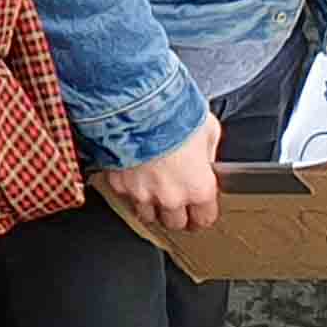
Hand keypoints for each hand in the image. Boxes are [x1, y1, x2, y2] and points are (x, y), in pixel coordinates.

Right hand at [98, 112, 224, 235]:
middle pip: (175, 223)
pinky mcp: (118, 183)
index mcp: (199, 188)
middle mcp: (171, 197)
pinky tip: (132, 172)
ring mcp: (142, 193)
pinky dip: (128, 187)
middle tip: (175, 199)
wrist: (137, 103)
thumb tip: (205, 158)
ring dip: (150, 205)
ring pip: (147, 215)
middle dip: (176, 213)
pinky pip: (124, 194)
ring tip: (151, 189)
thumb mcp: (208, 129)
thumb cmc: (174, 114)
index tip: (199, 209)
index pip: (204, 219)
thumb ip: (208, 152)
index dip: (202, 214)